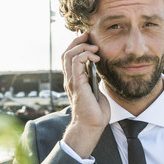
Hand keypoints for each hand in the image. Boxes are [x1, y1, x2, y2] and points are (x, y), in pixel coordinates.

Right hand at [61, 32, 110, 157]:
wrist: (91, 126)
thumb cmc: (95, 113)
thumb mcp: (96, 91)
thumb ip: (94, 80)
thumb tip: (97, 70)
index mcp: (73, 80)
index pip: (69, 58)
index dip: (76, 46)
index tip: (88, 39)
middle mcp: (69, 79)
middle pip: (66, 53)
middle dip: (77, 41)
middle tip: (89, 36)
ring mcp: (71, 81)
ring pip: (69, 55)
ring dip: (82, 47)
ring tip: (95, 48)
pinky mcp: (76, 84)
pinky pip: (75, 63)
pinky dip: (84, 56)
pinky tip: (95, 58)